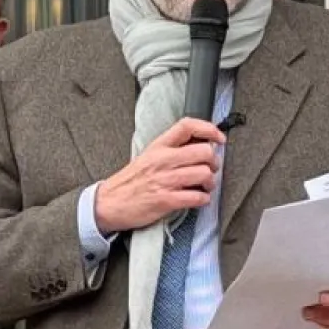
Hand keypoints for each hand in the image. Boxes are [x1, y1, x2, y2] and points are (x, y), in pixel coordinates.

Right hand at [92, 118, 224, 233]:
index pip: (187, 126)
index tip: (219, 139)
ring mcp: (165, 180)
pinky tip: (198, 199)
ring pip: (204, 174)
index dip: (209, 129)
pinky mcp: (166, 200)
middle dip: (214, 163)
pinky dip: (203, 199)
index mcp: (158, 146)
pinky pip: (197, 197)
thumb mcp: (148, 156)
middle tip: (210, 169)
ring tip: (205, 186)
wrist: (109, 203)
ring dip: (211, 183)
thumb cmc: (130, 182)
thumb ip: (171, 150)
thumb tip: (199, 147)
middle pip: (203, 151)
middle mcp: (162, 160)